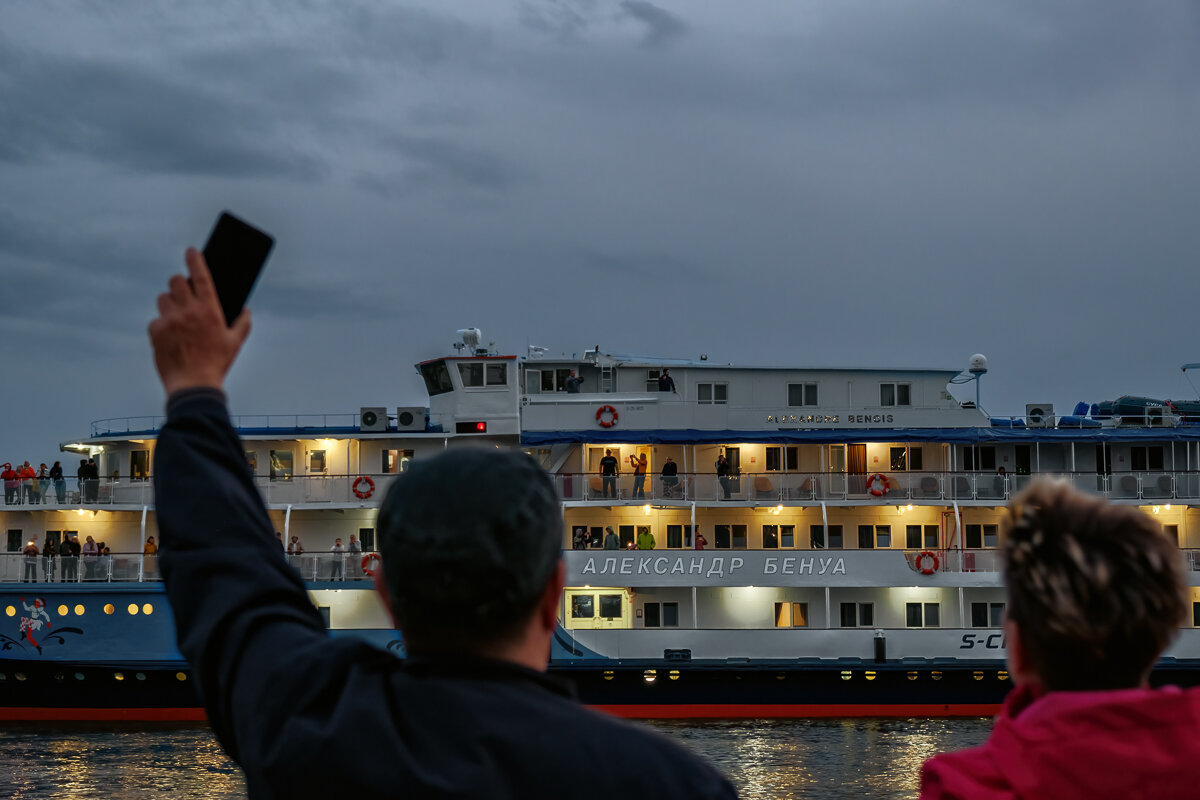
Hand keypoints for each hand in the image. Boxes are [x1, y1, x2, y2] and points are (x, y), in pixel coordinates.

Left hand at [148, 248, 250, 394]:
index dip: (195, 259)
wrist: (192, 385)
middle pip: (176, 281)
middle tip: (184, 291)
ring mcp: (169, 320)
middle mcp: (188, 311)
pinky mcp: (155, 331)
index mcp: (209, 310)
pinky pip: (156, 319)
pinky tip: (171, 336)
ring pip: (163, 298)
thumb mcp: (235, 343)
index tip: (191, 251)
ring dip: (170, 302)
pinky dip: (162, 325)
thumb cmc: (217, 364)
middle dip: (180, 283)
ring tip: (177, 315)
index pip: (201, 275)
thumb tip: (246, 310)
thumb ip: (243, 323)